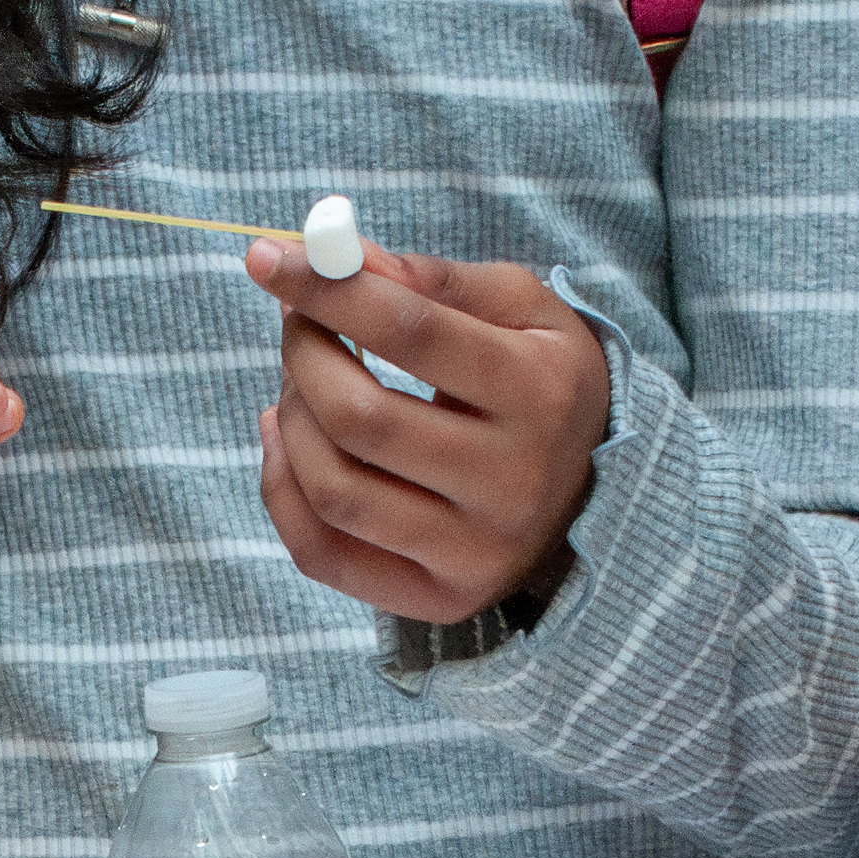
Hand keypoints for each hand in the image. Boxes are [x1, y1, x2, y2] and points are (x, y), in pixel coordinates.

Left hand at [248, 238, 610, 623]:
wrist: (592, 494)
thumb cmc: (540, 383)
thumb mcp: (521, 310)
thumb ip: (437, 278)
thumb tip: (345, 260)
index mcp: (540, 393)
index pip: (412, 331)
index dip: (329, 290)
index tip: (266, 258)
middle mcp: (512, 483)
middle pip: (361, 418)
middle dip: (303, 356)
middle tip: (296, 324)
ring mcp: (473, 552)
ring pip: (333, 489)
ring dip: (291, 420)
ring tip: (301, 384)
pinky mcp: (435, 599)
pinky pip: (320, 553)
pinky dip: (281, 486)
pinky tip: (288, 439)